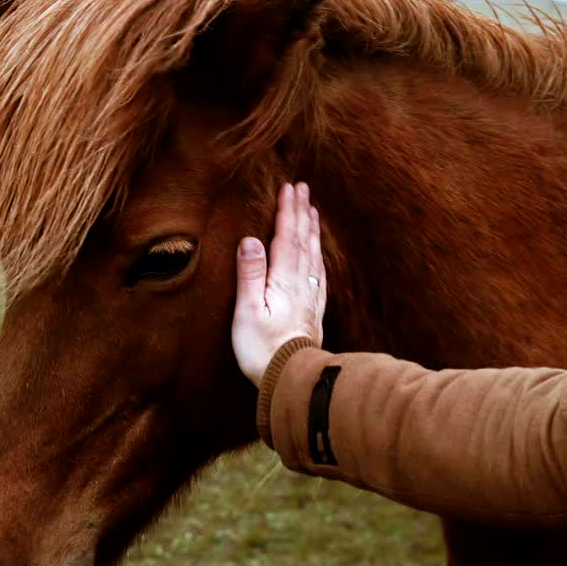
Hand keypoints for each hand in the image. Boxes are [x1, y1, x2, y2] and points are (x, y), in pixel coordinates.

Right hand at [233, 182, 326, 386]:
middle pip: (303, 241)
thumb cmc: (262, 347)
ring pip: (313, 255)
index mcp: (284, 280)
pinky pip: (318, 274)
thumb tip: (250, 239)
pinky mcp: (313, 311)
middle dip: (302, 213)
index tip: (288, 188)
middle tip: (303, 189)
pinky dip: (318, 257)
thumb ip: (250, 274)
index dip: (288, 212)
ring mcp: (310, 297)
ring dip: (311, 231)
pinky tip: (317, 255)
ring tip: (312, 212)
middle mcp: (301, 284)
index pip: (287, 237)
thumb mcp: (247, 310)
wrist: (290, 377)